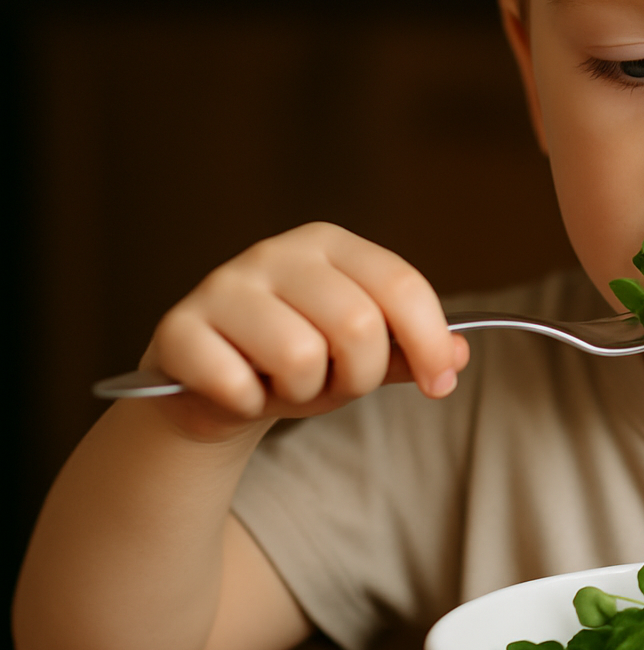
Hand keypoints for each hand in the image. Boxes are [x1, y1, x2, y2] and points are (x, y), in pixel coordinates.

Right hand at [140, 222, 469, 440]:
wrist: (211, 388)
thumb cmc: (298, 359)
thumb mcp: (364, 354)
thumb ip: (413, 351)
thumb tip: (459, 354)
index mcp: (329, 244)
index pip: (400, 285)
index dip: (431, 342)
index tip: (442, 386)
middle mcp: (275, 252)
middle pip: (358, 326)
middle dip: (359, 376)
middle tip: (334, 384)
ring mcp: (222, 285)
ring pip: (300, 357)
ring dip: (302, 393)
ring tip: (284, 383)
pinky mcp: (178, 328)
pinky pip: (238, 384)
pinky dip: (249, 405)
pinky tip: (239, 391)